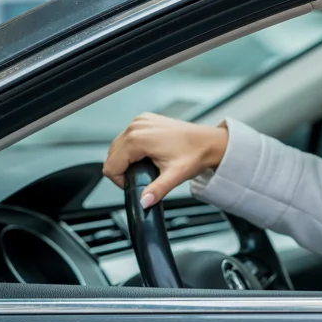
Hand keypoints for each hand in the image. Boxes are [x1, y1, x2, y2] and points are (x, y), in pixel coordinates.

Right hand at [102, 113, 228, 208]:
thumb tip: (143, 202)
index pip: (111, 165)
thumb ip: (156, 190)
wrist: (210, 142)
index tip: (135, 183)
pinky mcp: (145, 120)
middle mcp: (136, 126)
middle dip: (123, 169)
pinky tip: (148, 155)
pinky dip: (133, 148)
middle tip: (143, 177)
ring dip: (127, 159)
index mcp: (138, 138)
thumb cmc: (196, 154)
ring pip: (118, 146)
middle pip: (112, 155)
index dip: (120, 180)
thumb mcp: (175, 176)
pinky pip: (128, 136)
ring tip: (146, 166)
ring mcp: (140, 121)